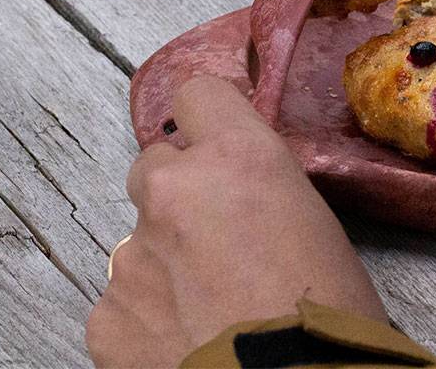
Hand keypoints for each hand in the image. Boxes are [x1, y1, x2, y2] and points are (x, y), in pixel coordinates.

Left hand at [87, 76, 385, 367]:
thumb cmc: (329, 308)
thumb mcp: (314, 219)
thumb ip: (261, 188)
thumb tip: (238, 198)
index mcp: (237, 154)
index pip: (197, 95)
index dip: (210, 121)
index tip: (220, 143)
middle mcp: (175, 189)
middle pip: (154, 164)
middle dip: (179, 192)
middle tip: (216, 236)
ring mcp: (133, 254)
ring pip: (139, 239)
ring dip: (165, 259)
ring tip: (207, 305)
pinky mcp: (106, 317)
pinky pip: (120, 301)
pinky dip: (145, 316)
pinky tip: (183, 340)